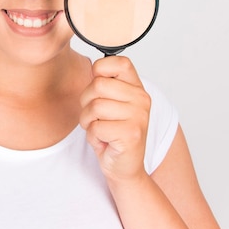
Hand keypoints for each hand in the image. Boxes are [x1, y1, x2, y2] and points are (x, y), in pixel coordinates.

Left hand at [78, 56, 151, 183]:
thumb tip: (92, 67)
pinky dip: (93, 136)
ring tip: (100, 129)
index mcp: (137, 88)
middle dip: (86, 102)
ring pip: (94, 107)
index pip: (118, 62)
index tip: (99, 90)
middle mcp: (142, 99)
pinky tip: (104, 140)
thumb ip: (105, 84)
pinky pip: (96, 127)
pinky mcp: (131, 134)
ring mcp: (138, 116)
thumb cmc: (112, 133)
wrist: (124, 166)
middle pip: (97, 85)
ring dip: (88, 121)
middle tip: (95, 116)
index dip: (99, 71)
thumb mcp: (110, 104)